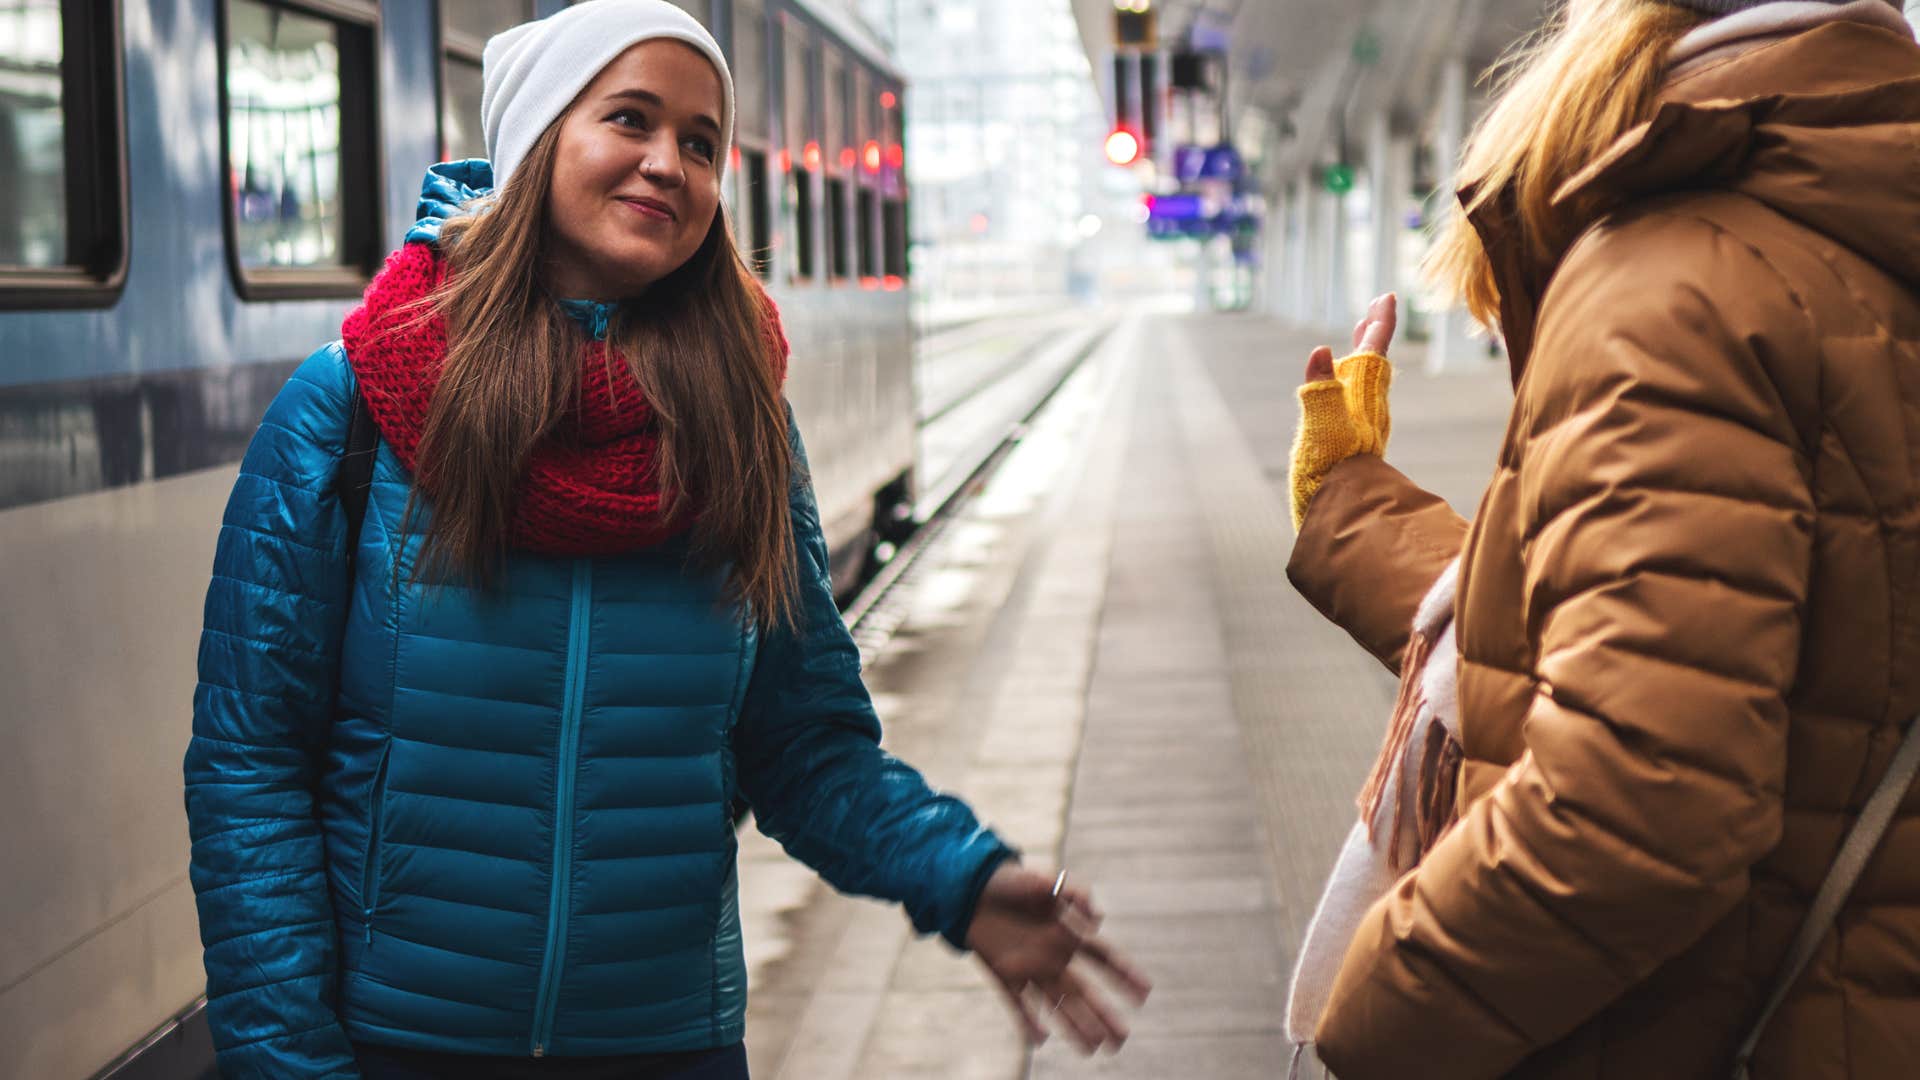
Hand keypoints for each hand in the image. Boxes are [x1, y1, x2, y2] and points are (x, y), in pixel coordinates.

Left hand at [966, 864, 1151, 1054]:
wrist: (973, 886)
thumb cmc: (1015, 881)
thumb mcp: (1049, 881)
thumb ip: (1077, 894)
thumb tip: (1099, 920)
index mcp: (1070, 933)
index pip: (1104, 958)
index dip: (1125, 974)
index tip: (1146, 992)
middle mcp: (1055, 956)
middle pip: (1084, 992)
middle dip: (1103, 1015)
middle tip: (1122, 1038)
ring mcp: (1030, 968)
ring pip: (1057, 1003)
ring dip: (1074, 1025)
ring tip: (1093, 1049)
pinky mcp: (1005, 974)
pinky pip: (1018, 1003)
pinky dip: (1027, 1021)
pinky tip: (1040, 1040)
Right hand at [1290, 293, 1398, 529]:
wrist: (1339, 520)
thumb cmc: (1329, 477)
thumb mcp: (1320, 430)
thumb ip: (1319, 390)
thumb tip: (1321, 350)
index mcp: (1360, 401)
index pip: (1373, 353)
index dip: (1380, 325)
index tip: (1387, 297)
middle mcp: (1364, 411)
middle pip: (1372, 364)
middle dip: (1372, 335)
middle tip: (1373, 311)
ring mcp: (1358, 428)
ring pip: (1366, 384)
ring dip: (1363, 357)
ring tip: (1359, 339)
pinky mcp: (1349, 445)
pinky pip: (1355, 403)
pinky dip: (1352, 384)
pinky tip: (1343, 390)